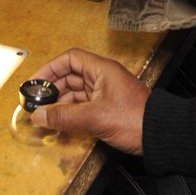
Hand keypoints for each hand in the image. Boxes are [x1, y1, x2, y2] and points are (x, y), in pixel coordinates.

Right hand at [29, 48, 148, 154]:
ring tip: (44, 113)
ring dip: (59, 102)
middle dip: (52, 88)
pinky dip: (70, 112)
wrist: (160, 135)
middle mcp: (103, 78)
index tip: (36, 81)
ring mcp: (105, 93)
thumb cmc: (136, 119)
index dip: (51, 68)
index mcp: (102, 70)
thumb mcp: (95, 117)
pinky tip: (59, 120)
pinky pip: (82, 105)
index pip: (70, 59)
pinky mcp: (107, 108)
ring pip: (75, 92)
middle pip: (70, 76)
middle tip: (35, 100)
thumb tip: (40, 115)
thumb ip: (65, 116)